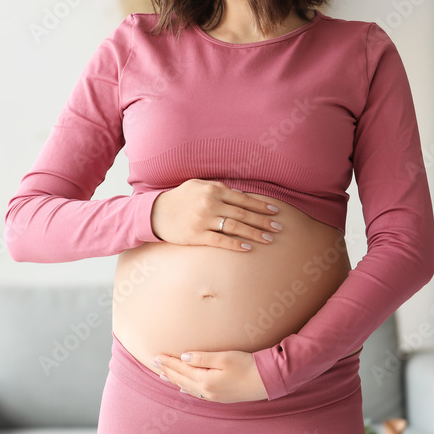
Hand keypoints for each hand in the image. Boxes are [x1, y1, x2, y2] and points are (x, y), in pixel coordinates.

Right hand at [150, 179, 281, 251]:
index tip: (275, 211)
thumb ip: (218, 187)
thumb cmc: (179, 198)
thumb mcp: (197, 185)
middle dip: (263, 221)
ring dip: (254, 234)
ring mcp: (203, 220)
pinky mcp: (197, 235)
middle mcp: (210, 203)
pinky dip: (236, 245)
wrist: (155, 212)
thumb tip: (241, 194)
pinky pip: (221, 241)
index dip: (261, 205)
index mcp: (212, 189)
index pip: (243, 198)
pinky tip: (247, 248)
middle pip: (243, 214)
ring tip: (269, 239)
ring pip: (235, 227)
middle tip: (278, 227)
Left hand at [150, 349, 268, 403]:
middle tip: (153, 363)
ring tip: (163, 374)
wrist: (267, 381)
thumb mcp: (224, 357)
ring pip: (187, 387)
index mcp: (205, 380)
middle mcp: (207, 391)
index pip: (181, 369)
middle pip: (181, 379)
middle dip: (167, 371)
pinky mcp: (220, 397)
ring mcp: (213, 396)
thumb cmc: (247, 365)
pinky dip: (186, 389)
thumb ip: (202, 358)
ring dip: (174, 380)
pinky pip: (197, 394)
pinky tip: (183, 388)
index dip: (168, 362)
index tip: (155, 356)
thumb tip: (183, 357)